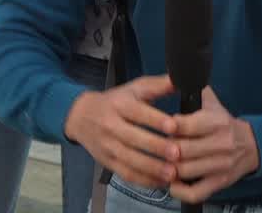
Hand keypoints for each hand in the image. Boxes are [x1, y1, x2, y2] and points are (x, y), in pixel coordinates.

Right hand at [64, 75, 179, 188]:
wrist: (81, 116)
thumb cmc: (115, 101)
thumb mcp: (134, 88)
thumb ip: (158, 85)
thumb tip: (180, 79)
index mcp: (120, 105)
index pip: (138, 113)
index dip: (156, 120)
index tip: (174, 127)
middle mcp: (111, 126)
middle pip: (134, 139)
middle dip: (156, 147)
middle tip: (178, 154)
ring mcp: (108, 146)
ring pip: (129, 160)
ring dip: (152, 168)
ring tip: (172, 173)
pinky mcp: (107, 162)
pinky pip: (126, 174)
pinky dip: (143, 180)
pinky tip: (161, 182)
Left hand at [168, 87, 259, 203]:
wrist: (251, 145)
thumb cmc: (223, 124)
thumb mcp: (212, 103)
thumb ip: (195, 91)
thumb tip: (175, 77)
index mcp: (217, 121)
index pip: (186, 125)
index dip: (169, 126)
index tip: (161, 126)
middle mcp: (221, 144)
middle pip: (181, 150)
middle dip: (165, 149)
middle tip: (158, 146)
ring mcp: (220, 165)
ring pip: (184, 171)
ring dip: (168, 169)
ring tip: (161, 162)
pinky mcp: (219, 183)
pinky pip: (194, 192)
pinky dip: (179, 190)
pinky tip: (171, 182)